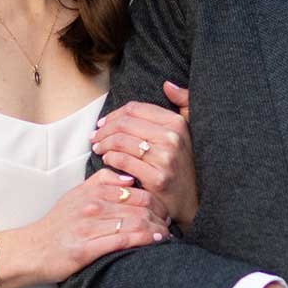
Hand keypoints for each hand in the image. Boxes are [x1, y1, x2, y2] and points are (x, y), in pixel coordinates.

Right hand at [20, 169, 168, 282]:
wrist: (32, 250)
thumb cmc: (57, 225)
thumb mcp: (76, 195)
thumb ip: (101, 182)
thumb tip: (129, 178)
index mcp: (91, 191)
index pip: (135, 190)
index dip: (155, 200)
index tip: (163, 210)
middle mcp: (91, 206)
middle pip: (139, 205)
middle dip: (160, 215)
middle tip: (169, 223)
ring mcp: (88, 227)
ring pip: (134, 221)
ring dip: (156, 228)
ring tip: (166, 234)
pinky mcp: (86, 248)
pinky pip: (122, 240)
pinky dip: (143, 240)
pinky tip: (155, 241)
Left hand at [91, 83, 196, 227]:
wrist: (192, 202)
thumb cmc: (183, 167)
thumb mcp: (187, 133)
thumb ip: (183, 105)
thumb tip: (167, 85)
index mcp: (177, 123)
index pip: (134, 109)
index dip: (113, 114)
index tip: (102, 123)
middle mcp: (172, 138)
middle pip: (124, 124)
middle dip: (104, 129)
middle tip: (94, 137)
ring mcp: (165, 158)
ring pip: (120, 141)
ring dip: (103, 144)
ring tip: (98, 148)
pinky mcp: (157, 178)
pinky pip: (123, 161)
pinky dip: (110, 159)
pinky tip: (107, 161)